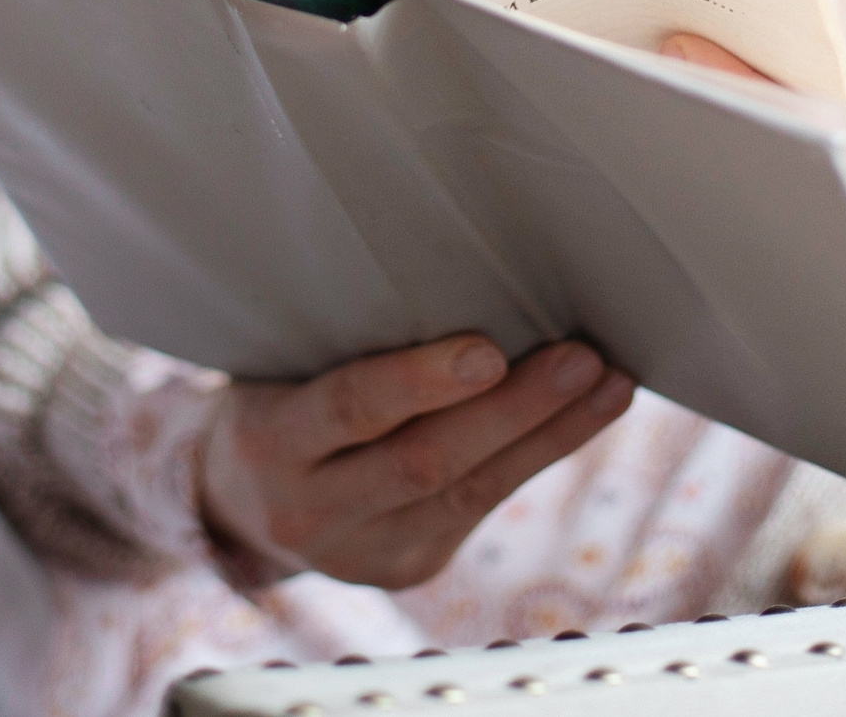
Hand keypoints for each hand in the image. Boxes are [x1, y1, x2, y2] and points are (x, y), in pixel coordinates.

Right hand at [198, 334, 634, 588]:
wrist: (235, 502)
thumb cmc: (275, 394)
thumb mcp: (280, 365)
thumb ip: (351, 344)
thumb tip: (470, 277)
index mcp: (270, 442)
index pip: (350, 408)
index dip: (421, 382)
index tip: (490, 349)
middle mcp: (311, 511)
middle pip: (425, 461)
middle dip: (514, 410)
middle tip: (583, 358)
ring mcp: (363, 554)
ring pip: (470, 493)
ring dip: (550, 435)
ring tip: (610, 384)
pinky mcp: (408, 568)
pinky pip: (480, 508)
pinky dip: (537, 457)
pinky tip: (585, 416)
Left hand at [663, 34, 845, 516]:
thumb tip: (812, 89)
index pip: (834, 138)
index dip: (753, 91)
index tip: (685, 49)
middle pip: (788, 204)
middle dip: (722, 147)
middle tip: (654, 99)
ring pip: (775, 263)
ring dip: (721, 209)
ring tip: (670, 157)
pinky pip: (790, 314)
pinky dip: (750, 268)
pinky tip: (707, 233)